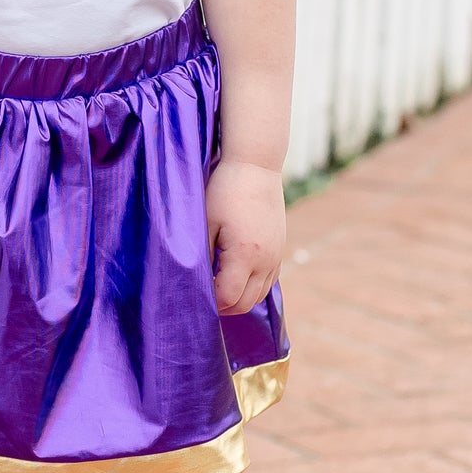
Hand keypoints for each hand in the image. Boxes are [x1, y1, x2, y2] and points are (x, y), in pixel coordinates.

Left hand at [207, 157, 284, 314]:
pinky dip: (252, 287)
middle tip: (202, 297)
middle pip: (245, 303)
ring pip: (259, 295)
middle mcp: (265, 260)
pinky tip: (234, 277)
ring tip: (216, 289)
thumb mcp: (205, 222)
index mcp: (245, 254)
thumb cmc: (225, 190)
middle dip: (223, 306)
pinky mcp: (279, 249)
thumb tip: (196, 282)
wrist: (256, 166)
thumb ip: (202, 256)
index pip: (228, 297)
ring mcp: (275, 256)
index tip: (193, 295)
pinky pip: (268, 281)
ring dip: (238, 298)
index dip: (209, 303)